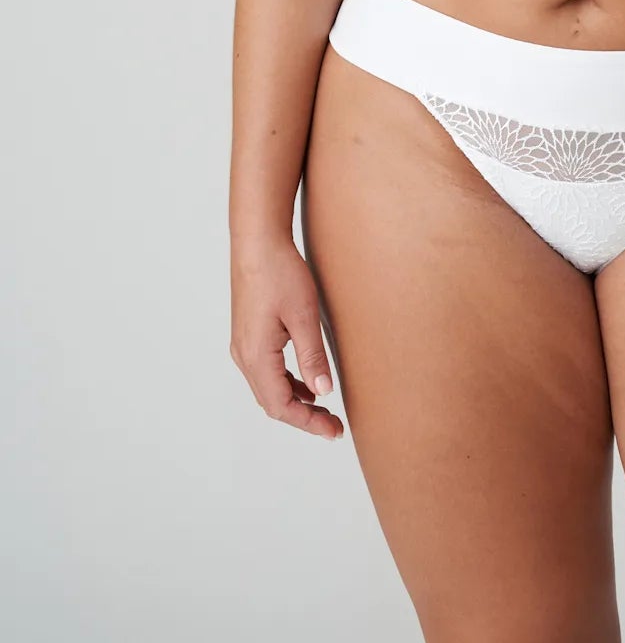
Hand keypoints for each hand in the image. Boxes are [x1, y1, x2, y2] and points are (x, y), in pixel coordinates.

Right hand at [230, 234, 343, 440]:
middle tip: (333, 425)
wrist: (257, 241)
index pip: (281, 406)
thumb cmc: (280, 273)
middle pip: (272, 402)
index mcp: (256, 355)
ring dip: (294, 401)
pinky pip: (266, 371)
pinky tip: (306, 380)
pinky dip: (286, 383)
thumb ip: (312, 356)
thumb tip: (324, 392)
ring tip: (324, 408)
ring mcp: (243, 345)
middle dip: (303, 417)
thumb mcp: (303, 316)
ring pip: (268, 387)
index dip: (308, 423)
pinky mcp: (248, 334)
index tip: (333, 431)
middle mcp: (244, 355)